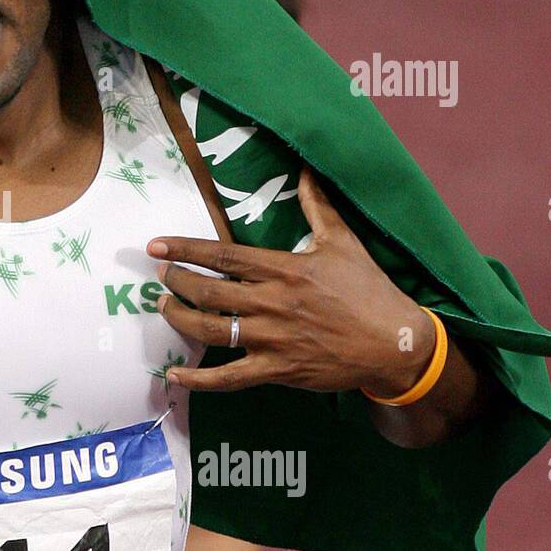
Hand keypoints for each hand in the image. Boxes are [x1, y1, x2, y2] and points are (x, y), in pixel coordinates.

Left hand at [147, 167, 433, 394]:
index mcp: (283, 269)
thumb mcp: (344, 241)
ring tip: (164, 308)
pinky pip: (228, 378)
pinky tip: (174, 376)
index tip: (157, 246)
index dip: (185, 249)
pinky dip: (198, 380)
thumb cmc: (368, 290)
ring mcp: (272, 338)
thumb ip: (318, 206)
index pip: (223, 256)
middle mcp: (271, 302)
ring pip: (211, 330)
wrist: (394, 344)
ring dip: (179, 319)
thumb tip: (307, 170)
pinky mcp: (276, 370)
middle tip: (161, 276)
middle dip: (176, 282)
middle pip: (208, 292)